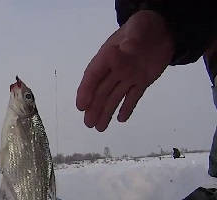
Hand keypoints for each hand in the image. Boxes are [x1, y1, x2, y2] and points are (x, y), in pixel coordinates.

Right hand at [76, 10, 173, 130]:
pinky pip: (133, 97)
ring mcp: (128, 76)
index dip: (86, 91)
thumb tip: (117, 52)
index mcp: (109, 56)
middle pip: (102, 91)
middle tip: (88, 124)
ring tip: (99, 128)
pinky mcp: (141, 81)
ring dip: (106, 112)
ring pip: (114, 97)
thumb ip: (130, 41)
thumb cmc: (146, 26)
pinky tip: (121, 120)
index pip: (94, 75)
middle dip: (94, 107)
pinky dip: (127, 108)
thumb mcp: (138, 28)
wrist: (164, 28)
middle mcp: (115, 69)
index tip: (81, 106)